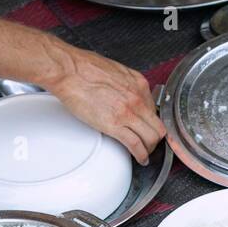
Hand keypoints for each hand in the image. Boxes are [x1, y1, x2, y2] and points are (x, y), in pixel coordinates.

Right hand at [47, 47, 164, 164]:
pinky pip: (136, 145)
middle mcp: (137, 98)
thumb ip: (126, 84)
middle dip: (155, 139)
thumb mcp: (115, 71)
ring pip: (151, 138)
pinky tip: (140, 158)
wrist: (69, 70)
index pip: (155, 110)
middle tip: (149, 144)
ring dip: (149, 149)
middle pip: (158, 127)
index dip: (151, 122)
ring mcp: (128, 112)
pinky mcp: (115, 125)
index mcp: (138, 84)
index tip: (148, 128)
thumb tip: (126, 94)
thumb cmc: (84, 67)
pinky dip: (141, 156)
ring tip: (144, 153)